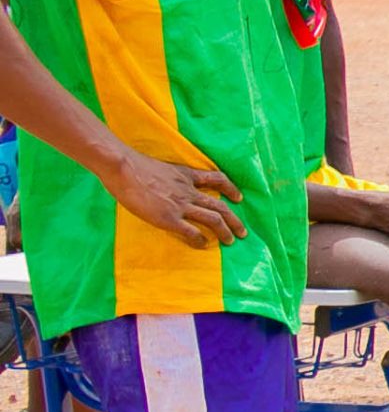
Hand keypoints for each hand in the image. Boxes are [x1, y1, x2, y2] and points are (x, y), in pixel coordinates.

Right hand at [108, 153, 242, 248]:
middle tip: (243, 231)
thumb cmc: (133, 166)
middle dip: (235, 220)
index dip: (230, 189)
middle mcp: (189, 191)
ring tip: (230, 241)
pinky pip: (192, 232)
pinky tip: (203, 245)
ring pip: (213, 219)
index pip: (217, 179)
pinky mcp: (168, 218)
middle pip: (221, 206)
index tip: (238, 198)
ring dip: (225, 232)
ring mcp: (180, 205)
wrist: (123, 168)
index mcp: (187, 176)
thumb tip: (168, 186)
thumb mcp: (162, 167)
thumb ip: (171, 178)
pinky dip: (200, 240)